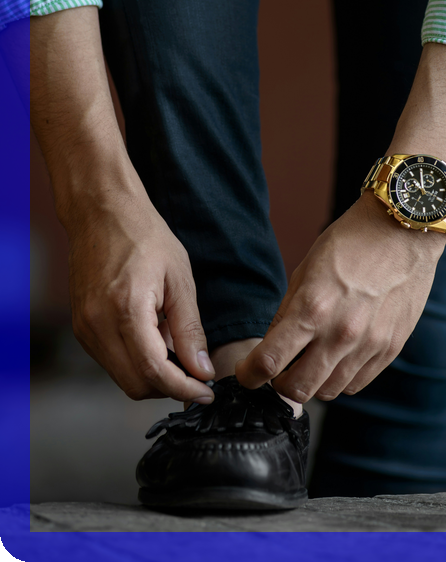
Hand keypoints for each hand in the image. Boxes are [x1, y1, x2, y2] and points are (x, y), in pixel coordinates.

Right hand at [68, 191, 215, 402]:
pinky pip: (111, 361)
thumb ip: (190, 328)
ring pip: (122, 377)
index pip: (154, 372)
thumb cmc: (143, 235)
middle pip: (135, 385)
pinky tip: (155, 336)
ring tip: (175, 344)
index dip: (184, 389)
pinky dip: (137, 360)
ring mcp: (85, 328)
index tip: (206, 392)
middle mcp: (97, 325)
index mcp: (125, 309)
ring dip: (153, 374)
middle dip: (170, 387)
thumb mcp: (179, 278)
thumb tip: (202, 370)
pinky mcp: (81, 327)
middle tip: (197, 374)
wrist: (101, 212)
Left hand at [235, 192, 445, 402]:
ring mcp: (369, 345)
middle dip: (279, 385)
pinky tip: (337, 358)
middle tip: (278, 371)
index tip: (246, 374)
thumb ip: (287, 311)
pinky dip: (341, 378)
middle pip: (298, 389)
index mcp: (313, 308)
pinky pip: (357, 383)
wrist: (402, 231)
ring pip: (328, 391)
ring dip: (312, 382)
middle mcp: (340, 333)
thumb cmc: (351, 242)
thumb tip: (272, 344)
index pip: (269, 361)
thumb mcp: (306, 269)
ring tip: (310, 361)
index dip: (249, 375)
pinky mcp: (390, 348)